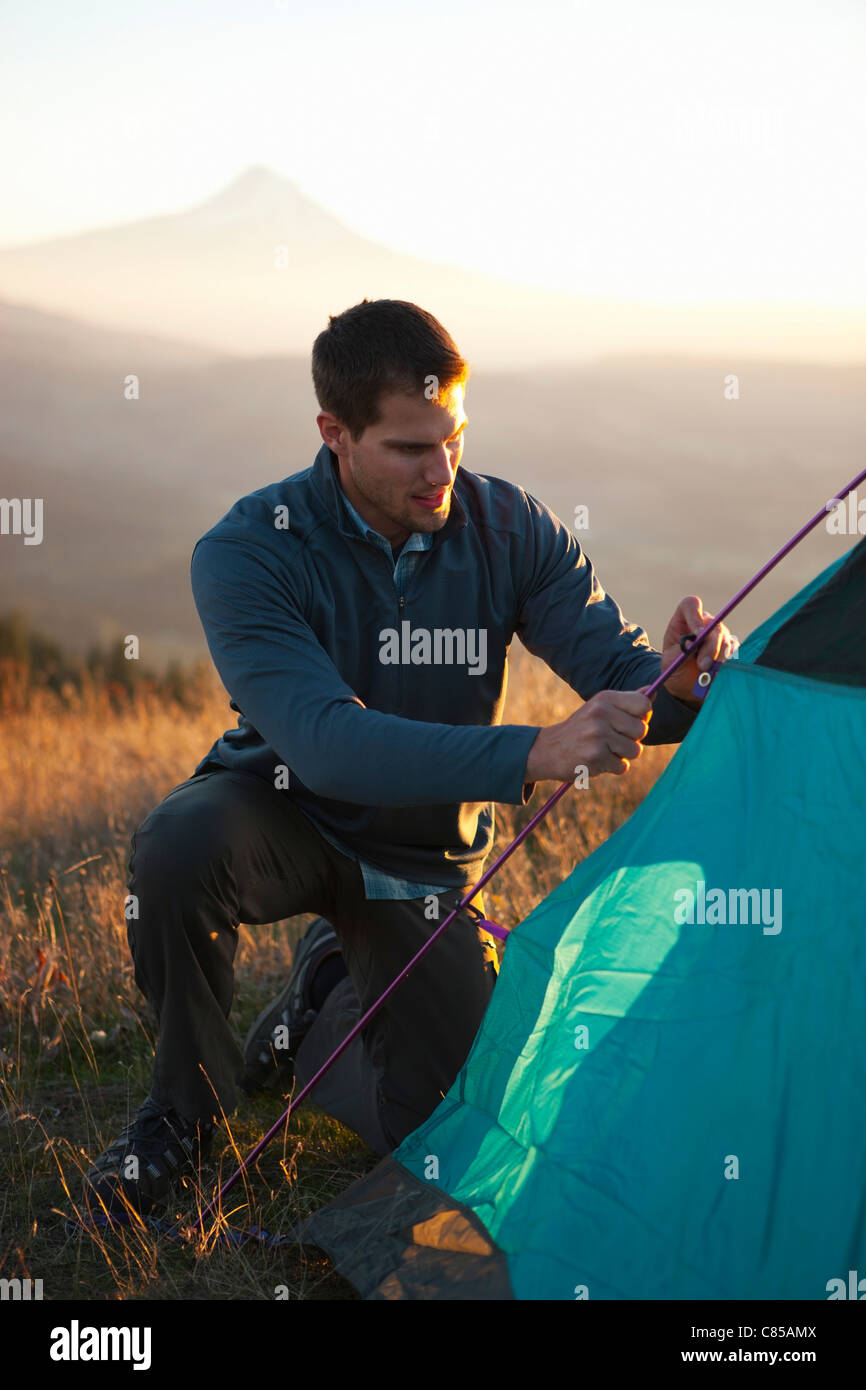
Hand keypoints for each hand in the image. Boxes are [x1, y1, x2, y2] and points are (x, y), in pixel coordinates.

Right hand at [524, 689, 652, 782]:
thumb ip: (627, 701)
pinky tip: (596, 760)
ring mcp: (597, 735)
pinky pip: (622, 766)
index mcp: (604, 698)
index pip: (644, 705)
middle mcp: (601, 713)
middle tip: (612, 740)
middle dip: (632, 739)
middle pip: (642, 730)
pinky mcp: (595, 757)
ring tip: (604, 750)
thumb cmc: (581, 729)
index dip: (642, 718)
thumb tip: (654, 690)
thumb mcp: (600, 708)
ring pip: (635, 751)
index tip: (629, 723)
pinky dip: (612, 767)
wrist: (548, 750)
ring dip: (623, 755)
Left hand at [660, 596, 737, 704]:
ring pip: (724, 639)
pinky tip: (714, 672)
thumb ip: (680, 653)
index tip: (697, 634)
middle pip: (713, 625)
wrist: (686, 685)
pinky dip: (723, 664)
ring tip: (705, 673)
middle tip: (703, 665)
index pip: (691, 605)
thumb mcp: (671, 662)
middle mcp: (703, 623)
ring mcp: (718, 634)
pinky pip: (731, 652)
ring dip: (716, 657)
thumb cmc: (675, 669)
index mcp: (684, 620)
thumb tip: (692, 646)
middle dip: (709, 646)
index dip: (695, 616)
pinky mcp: (729, 647)